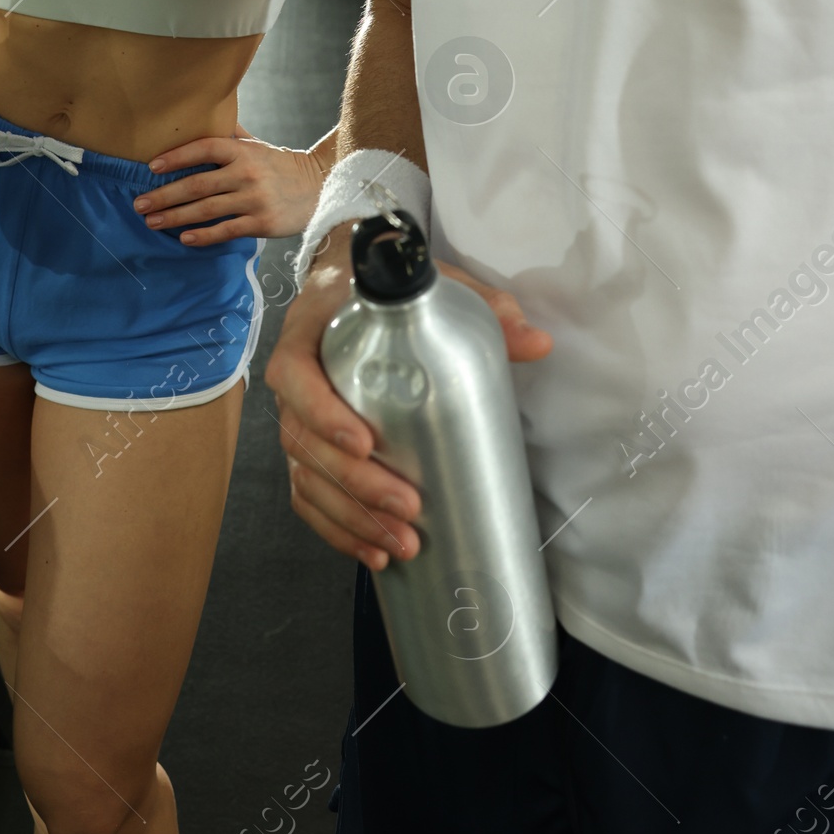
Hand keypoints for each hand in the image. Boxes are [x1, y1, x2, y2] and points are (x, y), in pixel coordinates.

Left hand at [133, 125, 323, 245]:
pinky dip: (203, 236)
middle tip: (139, 203)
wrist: (318, 186)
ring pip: (206, 209)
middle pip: (197, 184)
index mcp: (242, 150)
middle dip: (164, 195)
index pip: (203, 148)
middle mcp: (246, 173)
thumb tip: (201, 113)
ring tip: (152, 221)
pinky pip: (226, 230)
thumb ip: (230, 134)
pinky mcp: (262, 222)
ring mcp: (253, 199)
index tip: (151, 167)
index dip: (176, 157)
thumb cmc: (278, 165)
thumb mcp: (256, 145)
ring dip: (175, 216)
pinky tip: (184, 238)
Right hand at [266, 243, 552, 570]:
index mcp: (310, 334)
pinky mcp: (309, 452)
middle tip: (408, 508)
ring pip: (308, 480)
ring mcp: (299, 421)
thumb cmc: (384, 288)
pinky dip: (336, 530)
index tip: (365, 442)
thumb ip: (482, 306)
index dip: (322, 414)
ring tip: (400, 544)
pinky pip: (310, 498)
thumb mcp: (431, 283)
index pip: (296, 376)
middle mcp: (295, 382)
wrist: (346, 281)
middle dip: (356, 485)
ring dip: (350, 519)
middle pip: (304, 444)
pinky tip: (373, 552)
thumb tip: (538, 343)